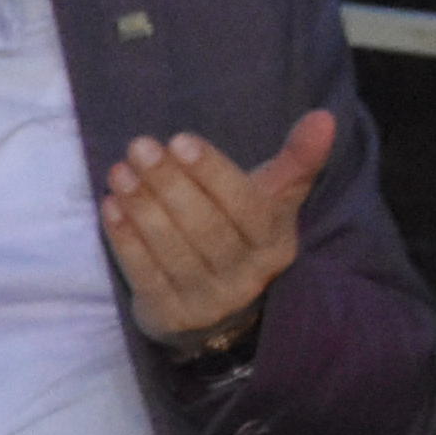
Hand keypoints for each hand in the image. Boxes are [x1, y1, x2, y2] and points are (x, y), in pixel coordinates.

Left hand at [100, 108, 335, 352]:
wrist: (219, 307)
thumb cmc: (240, 233)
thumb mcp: (271, 198)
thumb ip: (296, 159)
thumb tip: (324, 117)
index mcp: (274, 243)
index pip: (247, 206)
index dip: (213, 173)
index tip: (180, 140)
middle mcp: (246, 277)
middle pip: (207, 229)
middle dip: (170, 185)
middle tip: (140, 147)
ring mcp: (209, 302)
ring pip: (174, 252)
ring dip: (143, 209)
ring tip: (121, 171)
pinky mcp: (172, 317)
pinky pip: (146, 277)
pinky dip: (126, 241)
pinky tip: (110, 208)